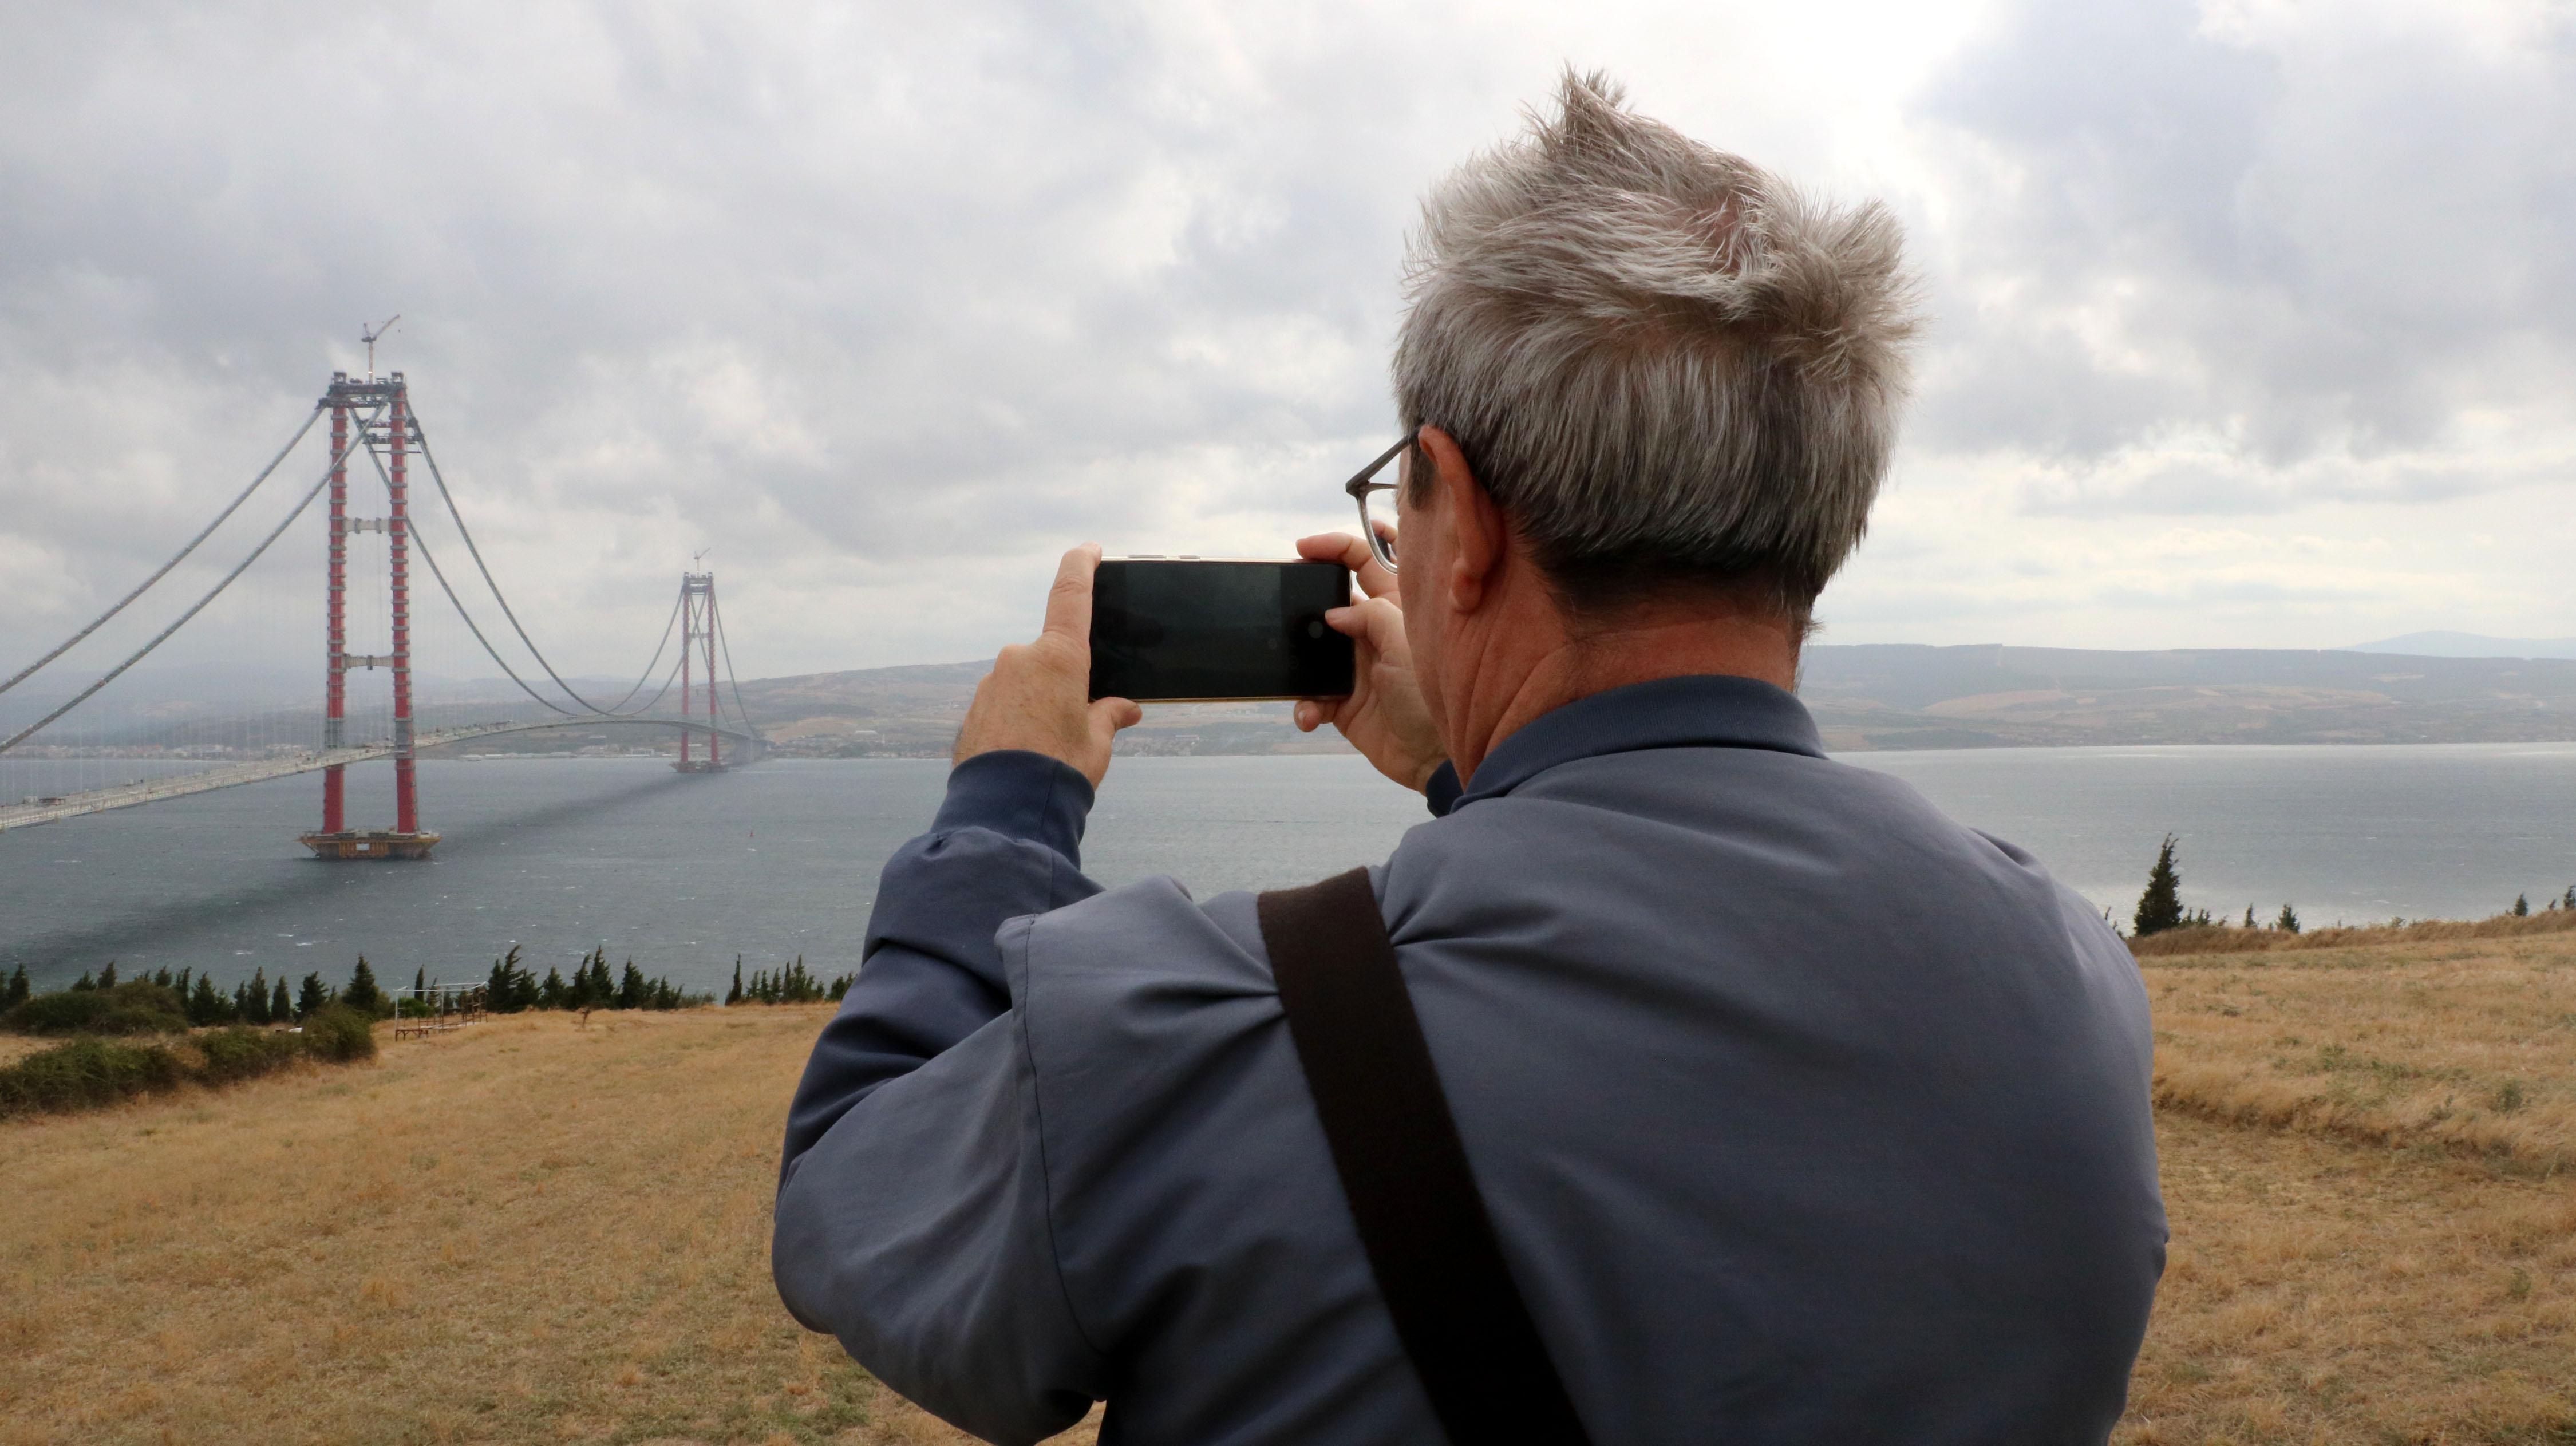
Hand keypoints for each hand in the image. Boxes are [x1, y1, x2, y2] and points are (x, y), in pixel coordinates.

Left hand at [953, 544, 1143, 788]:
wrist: (1005, 809)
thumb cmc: (1059, 771)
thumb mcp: (1097, 743)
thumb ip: (1110, 716)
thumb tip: (1124, 708)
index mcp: (1060, 657)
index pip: (1071, 594)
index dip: (1081, 565)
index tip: (1089, 550)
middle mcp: (1021, 658)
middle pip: (1051, 654)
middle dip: (1066, 680)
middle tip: (1077, 721)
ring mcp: (992, 681)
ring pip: (1026, 680)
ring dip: (1039, 702)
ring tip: (1050, 747)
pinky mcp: (974, 706)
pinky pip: (1004, 702)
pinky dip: (1017, 718)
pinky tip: (1025, 751)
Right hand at [1292, 532, 1445, 791]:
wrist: (1431, 758)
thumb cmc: (1429, 697)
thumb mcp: (1404, 643)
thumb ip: (1369, 616)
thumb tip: (1333, 614)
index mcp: (1393, 609)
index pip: (1364, 562)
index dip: (1335, 548)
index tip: (1304, 548)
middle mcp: (1371, 633)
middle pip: (1329, 602)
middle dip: (1302, 603)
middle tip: (1284, 604)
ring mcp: (1355, 667)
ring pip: (1312, 651)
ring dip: (1298, 663)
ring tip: (1298, 673)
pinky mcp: (1342, 702)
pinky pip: (1310, 696)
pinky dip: (1305, 706)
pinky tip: (1311, 715)